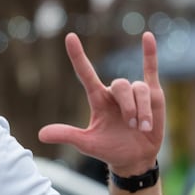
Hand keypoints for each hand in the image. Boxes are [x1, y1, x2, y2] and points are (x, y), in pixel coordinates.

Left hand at [38, 31, 164, 174]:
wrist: (133, 158)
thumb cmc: (109, 149)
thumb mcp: (87, 143)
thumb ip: (67, 135)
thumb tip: (41, 134)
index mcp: (97, 99)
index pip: (86, 73)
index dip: (78, 56)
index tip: (69, 37)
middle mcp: (114, 93)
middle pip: (121, 85)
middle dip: (128, 106)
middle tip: (131, 125)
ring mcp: (134, 92)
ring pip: (140, 89)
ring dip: (142, 109)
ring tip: (142, 128)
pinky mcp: (153, 94)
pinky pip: (151, 69)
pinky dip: (150, 53)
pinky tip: (147, 36)